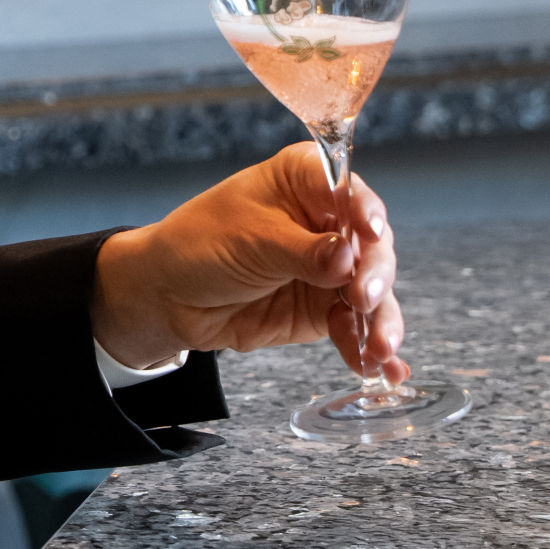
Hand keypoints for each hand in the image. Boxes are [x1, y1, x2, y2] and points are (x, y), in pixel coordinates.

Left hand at [91, 143, 403, 384]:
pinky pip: (355, 326)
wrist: (169, 296)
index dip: (365, 211)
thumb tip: (347, 259)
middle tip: (362, 298)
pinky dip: (367, 346)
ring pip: (371, 290)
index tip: (371, 232)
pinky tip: (380, 367)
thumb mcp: (251, 240)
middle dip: (374, 274)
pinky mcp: (323, 307)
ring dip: (380, 320)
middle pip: (371, 244)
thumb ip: (302, 252)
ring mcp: (330, 267)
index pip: (348, 190)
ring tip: (380, 347)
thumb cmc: (199, 244)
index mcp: (305, 181)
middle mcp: (326, 221)